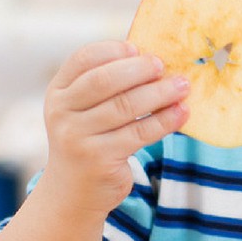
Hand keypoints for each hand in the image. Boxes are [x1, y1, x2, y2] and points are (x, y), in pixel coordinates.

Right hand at [34, 41, 187, 218]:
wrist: (73, 192)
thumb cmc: (89, 140)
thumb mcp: (84, 110)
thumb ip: (106, 84)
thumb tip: (152, 57)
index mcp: (58, 92)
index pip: (83, 58)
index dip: (112, 50)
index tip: (137, 48)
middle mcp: (62, 113)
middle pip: (104, 80)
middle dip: (139, 69)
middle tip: (163, 65)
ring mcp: (78, 138)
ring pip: (126, 106)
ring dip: (159, 93)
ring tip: (182, 86)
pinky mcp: (100, 159)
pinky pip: (139, 133)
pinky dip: (164, 120)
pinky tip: (181, 112)